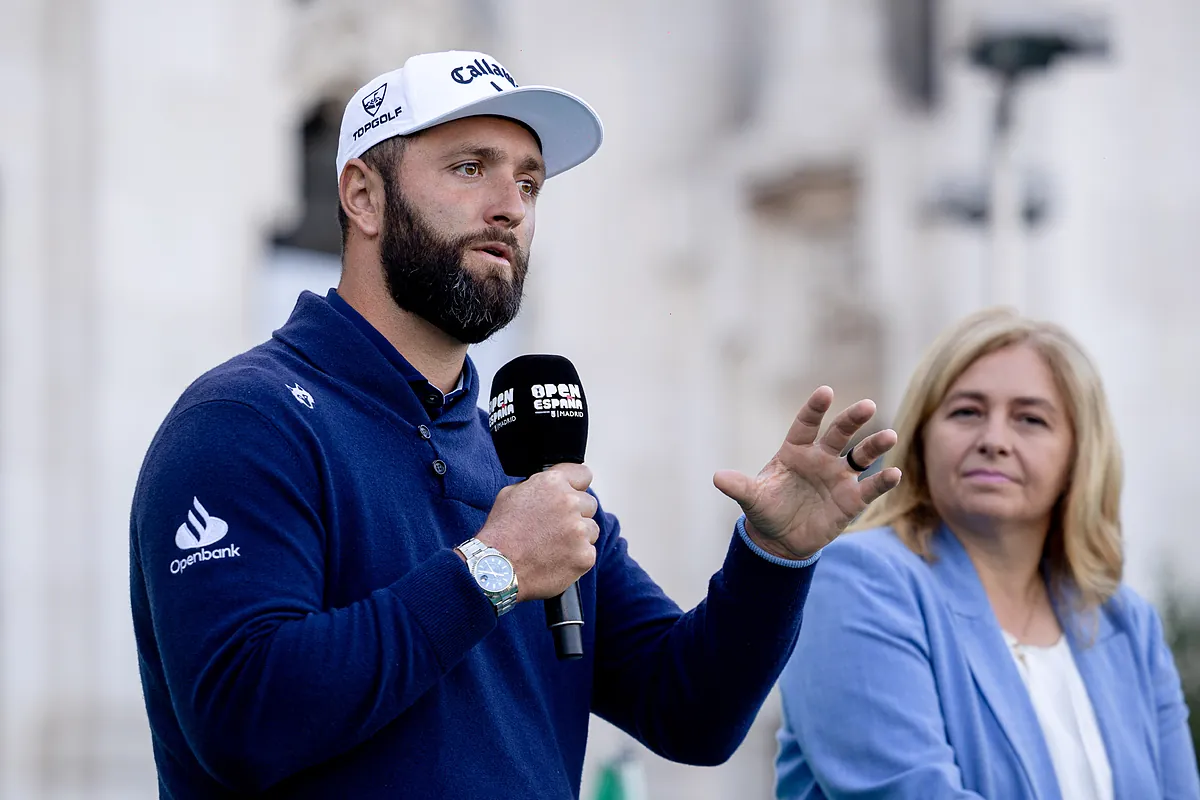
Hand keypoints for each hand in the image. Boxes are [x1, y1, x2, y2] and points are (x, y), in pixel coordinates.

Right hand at [475, 463, 599, 600]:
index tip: (573, 494)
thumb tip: (554, 486)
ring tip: (553, 546)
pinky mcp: (584, 555)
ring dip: (578, 536)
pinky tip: (556, 560)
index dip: (577, 486)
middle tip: (555, 528)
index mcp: (552, 483)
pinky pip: (588, 552)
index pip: (583, 474)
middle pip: (589, 504)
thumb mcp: (511, 494)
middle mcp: (569, 502)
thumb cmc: (500, 533)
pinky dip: (576, 557)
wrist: (496, 569)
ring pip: (591, 529)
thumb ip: (539, 485)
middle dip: (577, 514)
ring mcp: (579, 530)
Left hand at [713, 386, 900, 559]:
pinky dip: (883, 481)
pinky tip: (894, 473)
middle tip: (867, 405)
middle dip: (852, 419)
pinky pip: (870, 487)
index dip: (815, 409)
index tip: (826, 392)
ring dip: (875, 446)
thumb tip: (717, 478)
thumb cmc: (767, 510)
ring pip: (861, 456)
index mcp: (795, 451)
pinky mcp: (852, 500)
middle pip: (839, 433)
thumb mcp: (752, 499)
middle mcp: (821, 458)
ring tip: (889, 435)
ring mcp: (838, 477)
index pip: (806, 424)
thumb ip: (739, 487)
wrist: (781, 540)